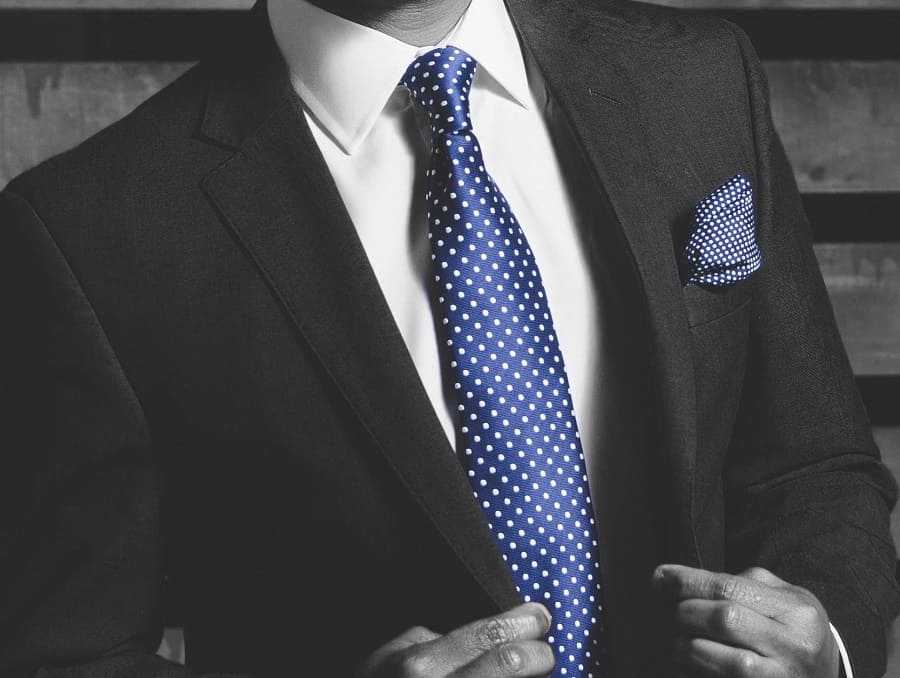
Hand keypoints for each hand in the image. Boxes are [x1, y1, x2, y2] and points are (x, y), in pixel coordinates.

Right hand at [357, 602, 555, 676]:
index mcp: (419, 668)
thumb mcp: (385, 661)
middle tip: (545, 649)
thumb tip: (476, 634)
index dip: (523, 624)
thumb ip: (426, 643)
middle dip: (538, 653)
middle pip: (509, 665)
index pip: (489, 637)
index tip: (540, 617)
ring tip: (534, 675)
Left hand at [652, 564, 839, 677]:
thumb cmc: (792, 628)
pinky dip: (702, 671)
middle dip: (686, 612)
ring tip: (677, 640)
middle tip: (670, 611)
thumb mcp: (782, 597)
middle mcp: (795, 644)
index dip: (688, 581)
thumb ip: (741, 583)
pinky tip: (689, 662)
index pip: (730, 589)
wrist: (825, 674)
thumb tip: (683, 580)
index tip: (659, 577)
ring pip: (730, 661)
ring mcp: (785, 677)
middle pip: (726, 620)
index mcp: (795, 610)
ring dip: (690, 647)